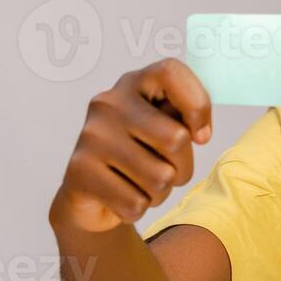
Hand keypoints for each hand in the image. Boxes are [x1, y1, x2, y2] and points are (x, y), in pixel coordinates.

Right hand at [50, 59, 212, 232]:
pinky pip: (136, 203)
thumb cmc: (140, 156)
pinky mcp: (79, 170)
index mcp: (133, 84)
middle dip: (183, 167)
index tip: (200, 135)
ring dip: (160, 192)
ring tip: (142, 184)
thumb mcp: (165, 127)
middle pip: (176, 138)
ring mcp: (91, 136)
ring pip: (160, 177)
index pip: (171, 71)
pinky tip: (123, 196)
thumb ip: (185, 117)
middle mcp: (108, 103)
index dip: (197, 104)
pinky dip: (139, 208)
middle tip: (167, 170)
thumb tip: (200, 133)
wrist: (89, 195)